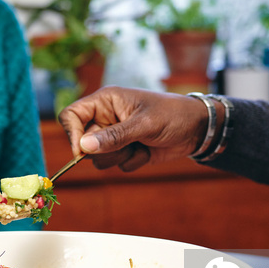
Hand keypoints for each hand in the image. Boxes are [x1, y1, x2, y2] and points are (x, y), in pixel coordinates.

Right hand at [57, 86, 209, 171]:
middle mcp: (105, 118)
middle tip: (126, 146)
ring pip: (98, 158)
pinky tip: (147, 151)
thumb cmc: (172, 115)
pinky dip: (132, 162)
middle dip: (103, 150)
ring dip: (119, 157)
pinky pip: (116, 166)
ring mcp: (114, 136)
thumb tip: (84, 147)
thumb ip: (114, 136)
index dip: (72, 133)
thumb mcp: (144, 124)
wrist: (197, 129)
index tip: (82, 151)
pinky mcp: (124, 151)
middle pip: (83, 142)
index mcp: (105, 101)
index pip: (71, 115)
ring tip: (140, 145)